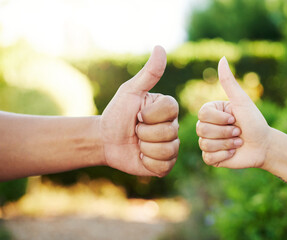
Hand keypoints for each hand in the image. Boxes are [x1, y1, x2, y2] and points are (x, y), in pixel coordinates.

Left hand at [100, 46, 178, 176]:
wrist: (104, 140)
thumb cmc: (117, 114)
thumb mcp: (130, 91)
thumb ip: (148, 73)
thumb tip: (160, 47)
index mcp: (168, 109)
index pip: (171, 110)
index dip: (149, 115)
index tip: (137, 114)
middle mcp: (173, 127)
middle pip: (168, 132)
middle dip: (144, 133)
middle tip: (135, 130)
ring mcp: (170, 147)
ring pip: (166, 150)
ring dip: (144, 148)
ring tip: (137, 143)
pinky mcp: (165, 164)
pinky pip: (163, 166)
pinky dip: (147, 162)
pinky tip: (141, 156)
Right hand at [196, 57, 270, 168]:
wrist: (264, 145)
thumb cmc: (254, 121)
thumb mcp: (241, 101)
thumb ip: (229, 81)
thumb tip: (222, 58)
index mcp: (211, 112)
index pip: (202, 114)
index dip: (220, 119)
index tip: (234, 119)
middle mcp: (207, 126)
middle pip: (202, 130)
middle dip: (226, 132)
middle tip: (239, 132)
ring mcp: (207, 142)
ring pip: (205, 144)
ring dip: (227, 144)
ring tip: (238, 142)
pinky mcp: (211, 157)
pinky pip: (208, 157)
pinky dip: (224, 155)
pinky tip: (233, 152)